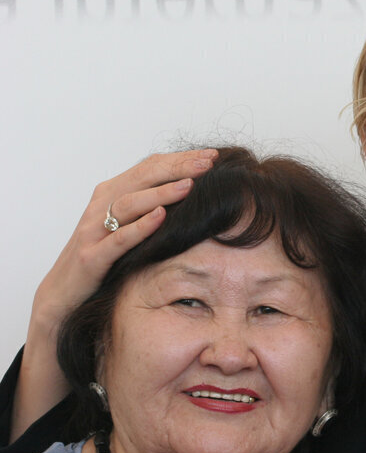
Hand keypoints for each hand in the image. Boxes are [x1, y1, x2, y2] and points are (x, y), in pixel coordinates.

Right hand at [14, 149, 217, 439]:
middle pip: (143, 177)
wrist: (65, 297)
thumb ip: (154, 208)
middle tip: (210, 161)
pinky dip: (139, 227)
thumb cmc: (103, 260)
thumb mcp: (130, 229)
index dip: (181, 159)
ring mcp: (94, 231)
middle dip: (178, 167)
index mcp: (112, 194)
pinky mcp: (90, 258)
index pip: (150, 167)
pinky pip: (116, 239)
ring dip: (161, 192)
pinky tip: (161, 217)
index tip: (213, 155)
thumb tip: (197, 194)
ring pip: (129, 203)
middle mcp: (101, 206)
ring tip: (190, 184)